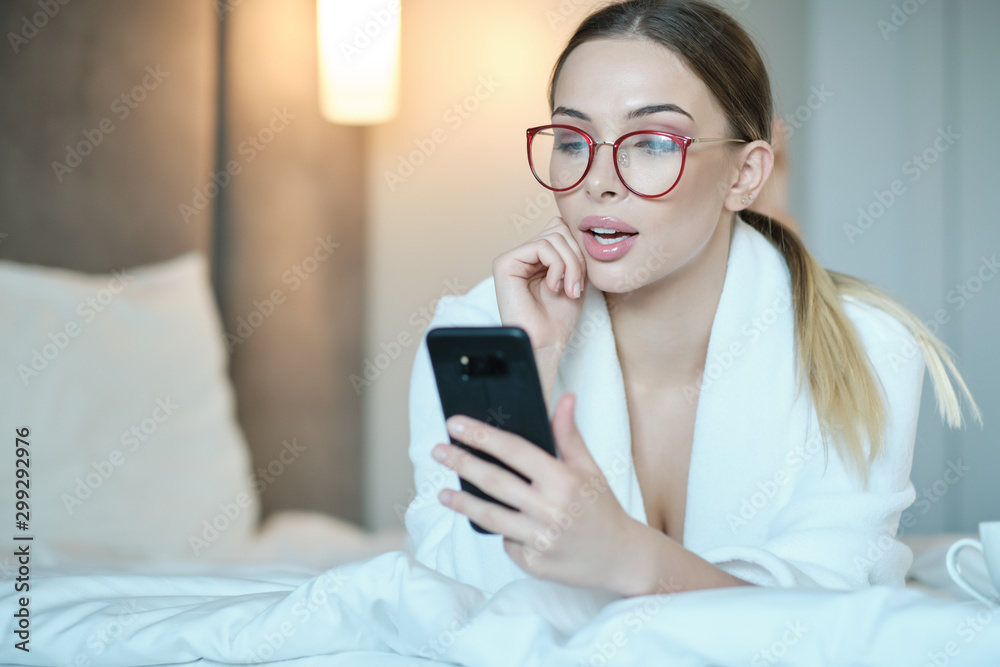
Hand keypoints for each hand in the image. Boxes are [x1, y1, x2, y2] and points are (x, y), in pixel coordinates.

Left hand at [431, 392, 642, 594]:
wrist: (621, 558)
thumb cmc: (602, 509)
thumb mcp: (590, 469)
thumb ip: (569, 435)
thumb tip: (565, 398)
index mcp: (564, 481)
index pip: (514, 451)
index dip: (482, 436)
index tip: (456, 425)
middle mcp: (551, 509)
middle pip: (494, 481)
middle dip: (462, 463)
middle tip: (438, 451)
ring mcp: (540, 539)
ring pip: (490, 516)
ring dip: (462, 503)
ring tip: (442, 493)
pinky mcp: (532, 562)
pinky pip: (505, 541)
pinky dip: (500, 530)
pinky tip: (496, 522)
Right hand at [492, 216, 586, 354]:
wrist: (546, 342)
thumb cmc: (559, 318)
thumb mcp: (575, 277)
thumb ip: (573, 251)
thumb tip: (575, 224)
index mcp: (536, 257)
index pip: (561, 229)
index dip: (578, 249)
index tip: (583, 279)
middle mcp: (522, 255)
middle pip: (559, 228)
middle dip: (577, 256)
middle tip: (577, 286)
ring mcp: (512, 258)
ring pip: (553, 236)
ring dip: (571, 265)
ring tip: (569, 290)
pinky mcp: (504, 263)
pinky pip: (541, 246)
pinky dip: (557, 266)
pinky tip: (553, 287)